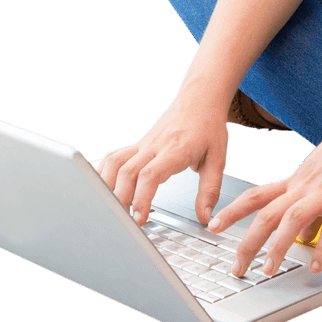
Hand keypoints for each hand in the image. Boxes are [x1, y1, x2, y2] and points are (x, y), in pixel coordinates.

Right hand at [95, 92, 228, 227]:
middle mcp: (154, 146)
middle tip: (123, 224)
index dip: (141, 198)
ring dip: (108, 187)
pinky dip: (104, 173)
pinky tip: (103, 190)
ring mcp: (143, 144)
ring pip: (115, 163)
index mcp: (175, 150)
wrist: (200, 98)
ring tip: (111, 210)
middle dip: (121, 200)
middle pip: (127, 172)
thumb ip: (210, 189)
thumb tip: (205, 218)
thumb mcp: (218, 158)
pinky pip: (114, 157)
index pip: (150, 174)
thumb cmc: (209, 126)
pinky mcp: (137, 144)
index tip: (140, 218)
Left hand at [206, 107, 321, 277]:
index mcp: (298, 178)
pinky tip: (316, 266)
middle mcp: (306, 183)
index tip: (213, 226)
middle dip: (248, 242)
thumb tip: (302, 238)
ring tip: (268, 270)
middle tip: (236, 267)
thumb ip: (310, 205)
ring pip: (293, 217)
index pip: (257, 196)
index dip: (232, 211)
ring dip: (278, 246)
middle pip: (268, 213)